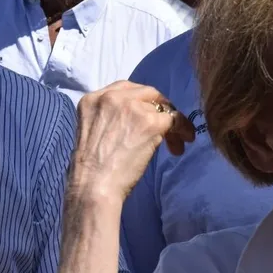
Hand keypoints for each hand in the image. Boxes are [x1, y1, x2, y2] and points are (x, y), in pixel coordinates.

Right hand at [71, 81, 195, 201]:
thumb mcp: (92, 131)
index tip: (149, 116)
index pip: (124, 89)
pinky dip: (183, 130)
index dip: (141, 102)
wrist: (94, 184)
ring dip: (172, 124)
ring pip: (162, 108)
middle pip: (147, 93)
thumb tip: (135, 121)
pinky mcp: (150, 122)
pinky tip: (182, 144)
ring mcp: (131, 107)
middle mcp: (110, 97)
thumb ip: (109, 118)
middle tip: (167, 128)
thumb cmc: (90, 168)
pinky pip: (174, 120)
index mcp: (92, 99)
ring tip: (176, 143)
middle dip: (159, 109)